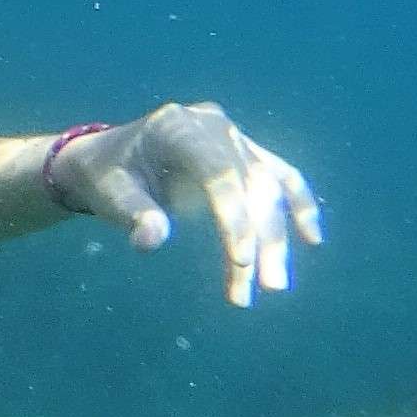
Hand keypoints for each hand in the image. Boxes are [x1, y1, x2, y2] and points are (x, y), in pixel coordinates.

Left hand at [50, 102, 321, 307]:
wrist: (105, 159)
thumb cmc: (106, 177)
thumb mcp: (109, 195)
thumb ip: (133, 215)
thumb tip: (151, 241)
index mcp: (176, 127)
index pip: (217, 172)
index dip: (234, 216)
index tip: (240, 261)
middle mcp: (212, 126)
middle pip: (250, 184)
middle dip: (260, 239)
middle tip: (260, 290)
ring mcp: (232, 137)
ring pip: (270, 188)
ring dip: (276, 238)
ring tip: (272, 287)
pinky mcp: (245, 154)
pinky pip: (280, 177)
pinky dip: (299, 205)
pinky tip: (311, 238)